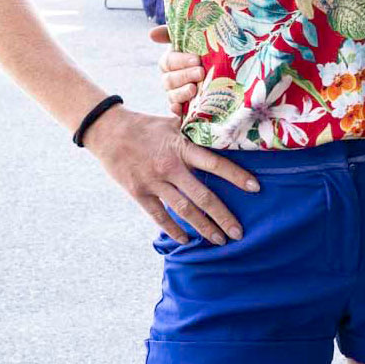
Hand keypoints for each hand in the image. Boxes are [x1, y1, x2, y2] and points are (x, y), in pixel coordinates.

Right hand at [82, 105, 258, 243]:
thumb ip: (197, 130)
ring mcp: (154, 182)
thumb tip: (225, 127)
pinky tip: (186, 240)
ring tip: (219, 240)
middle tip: (239, 233)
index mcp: (183, 148)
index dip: (237, 176)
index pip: (216, 163)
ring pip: (184, 210)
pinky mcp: (138, 193)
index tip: (256, 188)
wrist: (108, 130)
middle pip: (203, 196)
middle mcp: (170, 167)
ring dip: (203, 228)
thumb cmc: (146, 125)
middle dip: (223, 216)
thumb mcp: (174, 123)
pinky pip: (159, 216)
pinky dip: (173, 230)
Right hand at [149, 24, 204, 116]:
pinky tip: (180, 110)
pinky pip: (176, 109)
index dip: (181, 61)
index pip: (168, 62)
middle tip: (200, 73)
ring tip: (194, 89)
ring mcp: (176, 93)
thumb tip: (152, 34)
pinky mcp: (185, 106)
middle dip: (185, 76)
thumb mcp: (194, 38)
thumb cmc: (207, 50)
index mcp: (171, 61)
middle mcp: (171, 78)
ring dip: (182, 93)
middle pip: (169, 80)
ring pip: (172, 95)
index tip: (196, 59)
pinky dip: (176, 110)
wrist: (226, 67)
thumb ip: (173, 34)